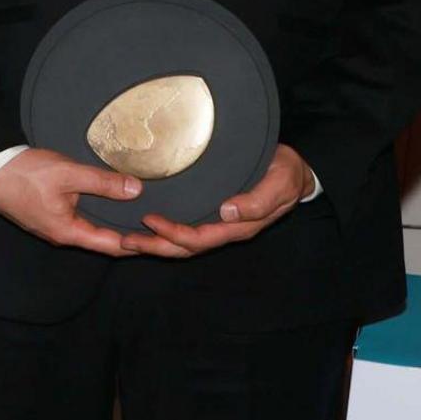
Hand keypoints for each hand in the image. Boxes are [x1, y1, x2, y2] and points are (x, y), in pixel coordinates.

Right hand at [0, 147, 144, 255]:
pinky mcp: (44, 216)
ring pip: (88, 231)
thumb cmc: (23, 174)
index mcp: (68, 232)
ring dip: (110, 226)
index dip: (137, 244)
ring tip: (134, 217)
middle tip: (154, 229)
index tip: (160, 239)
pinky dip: (95, 216)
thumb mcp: (68, 174)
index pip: (112, 246)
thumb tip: (136, 189)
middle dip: (127, 237)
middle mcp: (60, 235)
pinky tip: (104, 205)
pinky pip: (76, 221)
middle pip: (101, 241)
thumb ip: (103, 182)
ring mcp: (51, 227)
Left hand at [137, 144, 314, 256]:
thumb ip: (259, 200)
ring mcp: (219, 224)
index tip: (149, 220)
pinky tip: (147, 226)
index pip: (200, 238)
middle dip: (154, 246)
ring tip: (128, 239)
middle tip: (125, 240)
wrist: (296, 172)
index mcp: (239, 227)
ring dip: (155, 243)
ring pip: (183, 243)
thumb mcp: (281, 183)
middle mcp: (225, 229)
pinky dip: (165, 232)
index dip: (173, 233)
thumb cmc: (287, 174)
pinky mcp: (213, 214)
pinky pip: (187, 229)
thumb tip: (227, 212)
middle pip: (185, 247)